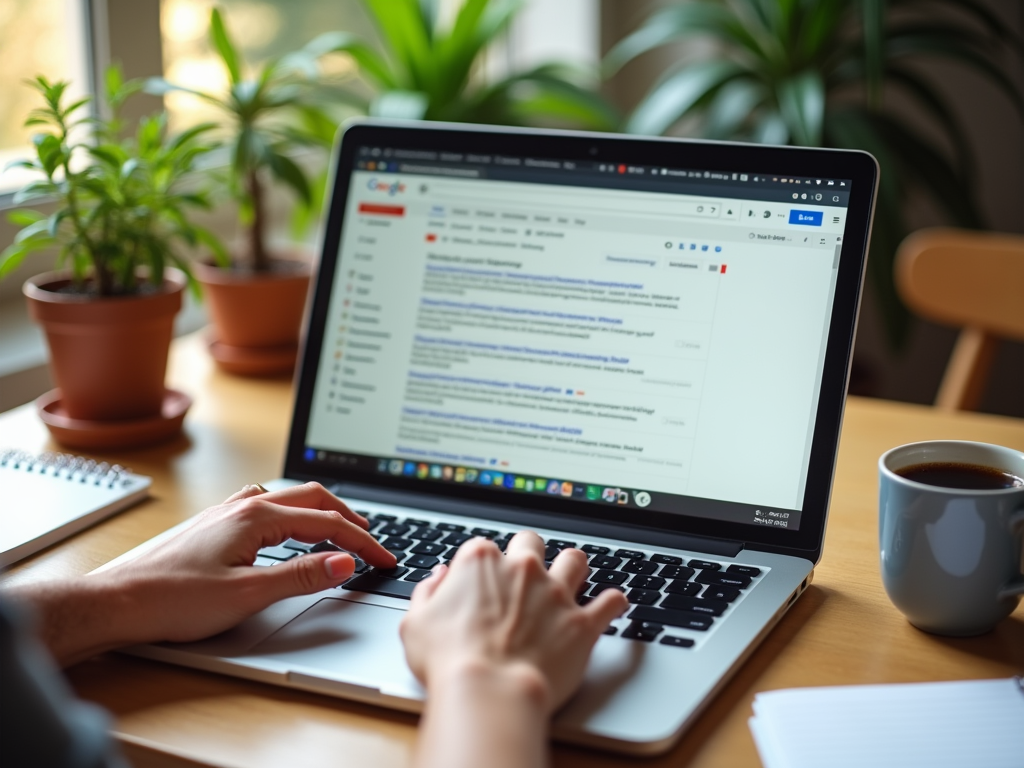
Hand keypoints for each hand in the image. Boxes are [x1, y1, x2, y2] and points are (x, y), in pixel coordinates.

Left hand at [8, 482, 395, 664]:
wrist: (116, 601)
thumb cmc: (172, 599)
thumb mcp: (248, 594)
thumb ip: (302, 576)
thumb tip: (345, 562)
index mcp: (257, 517)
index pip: (327, 522)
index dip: (362, 541)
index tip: (385, 558)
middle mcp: (242, 505)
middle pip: (312, 498)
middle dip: (348, 516)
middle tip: (372, 539)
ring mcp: (226, 512)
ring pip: (288, 499)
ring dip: (320, 511)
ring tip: (339, 529)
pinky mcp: (213, 525)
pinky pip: (265, 506)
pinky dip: (292, 514)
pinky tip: (286, 529)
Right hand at [401, 531, 626, 713]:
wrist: (489, 690)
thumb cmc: (449, 661)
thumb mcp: (415, 624)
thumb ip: (427, 593)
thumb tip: (439, 579)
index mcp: (481, 562)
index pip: (482, 548)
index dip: (480, 567)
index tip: (480, 586)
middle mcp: (522, 569)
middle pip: (531, 542)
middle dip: (529, 554)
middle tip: (526, 575)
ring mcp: (555, 593)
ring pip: (575, 560)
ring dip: (573, 568)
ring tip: (571, 579)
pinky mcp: (582, 622)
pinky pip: (610, 601)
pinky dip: (613, 603)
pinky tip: (612, 605)